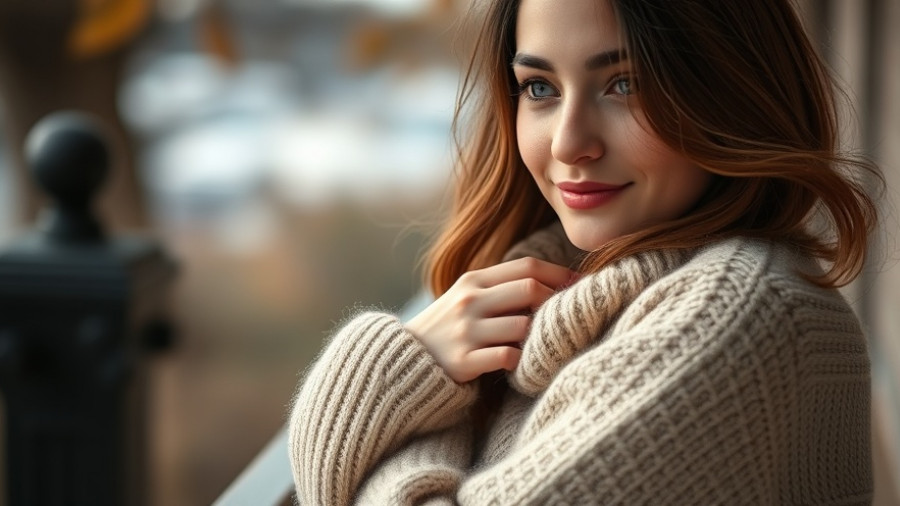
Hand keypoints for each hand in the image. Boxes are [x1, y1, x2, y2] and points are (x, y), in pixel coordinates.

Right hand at [405, 257, 576, 382]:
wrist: (404, 360)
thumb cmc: (448, 329)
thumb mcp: (467, 298)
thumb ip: (501, 289)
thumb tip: (552, 284)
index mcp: (473, 281)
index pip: (527, 266)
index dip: (560, 274)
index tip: (581, 285)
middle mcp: (470, 301)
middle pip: (529, 289)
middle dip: (555, 302)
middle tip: (569, 316)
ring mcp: (466, 330)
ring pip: (523, 325)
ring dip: (538, 336)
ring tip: (543, 343)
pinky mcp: (464, 360)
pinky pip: (508, 357)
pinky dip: (522, 361)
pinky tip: (522, 364)